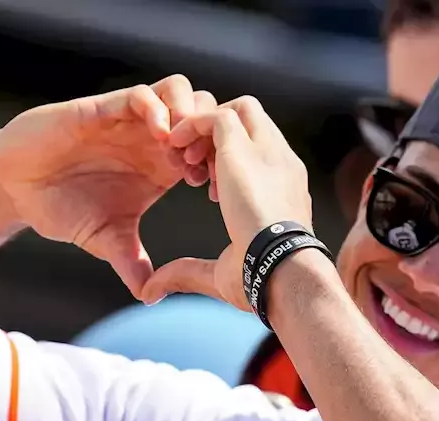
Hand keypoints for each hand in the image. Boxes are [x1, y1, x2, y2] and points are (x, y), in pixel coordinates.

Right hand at [0, 75, 215, 296]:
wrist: (15, 189)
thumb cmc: (62, 208)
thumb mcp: (106, 240)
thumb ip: (132, 264)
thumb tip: (149, 298)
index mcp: (161, 167)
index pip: (209, 150)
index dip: (219, 166)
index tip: (212, 192)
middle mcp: (150, 139)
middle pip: (205, 115)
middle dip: (212, 137)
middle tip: (203, 169)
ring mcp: (129, 121)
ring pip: (180, 92)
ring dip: (190, 117)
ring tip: (182, 153)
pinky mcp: (103, 109)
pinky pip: (142, 95)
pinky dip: (159, 109)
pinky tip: (160, 139)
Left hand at [142, 97, 316, 308]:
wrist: (281, 270)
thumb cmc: (262, 281)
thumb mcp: (221, 273)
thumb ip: (187, 272)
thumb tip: (151, 291)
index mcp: (287, 191)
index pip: (264, 156)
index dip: (232, 166)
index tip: (211, 192)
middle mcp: (282, 164)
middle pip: (255, 123)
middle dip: (221, 137)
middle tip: (193, 166)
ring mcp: (267, 151)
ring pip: (238, 111)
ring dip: (205, 128)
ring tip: (182, 160)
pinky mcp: (242, 146)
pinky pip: (216, 116)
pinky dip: (192, 126)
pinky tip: (175, 147)